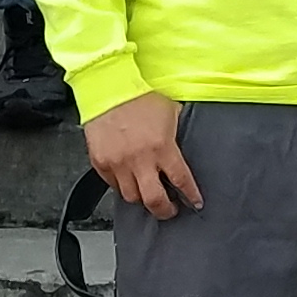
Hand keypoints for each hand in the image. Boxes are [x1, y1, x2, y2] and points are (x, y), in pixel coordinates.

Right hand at [85, 91, 202, 220]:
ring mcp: (118, 163)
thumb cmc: (139, 95)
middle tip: (171, 209)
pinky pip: (112, 186)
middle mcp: (140, 160)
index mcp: (162, 147)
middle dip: (166, 210)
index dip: (191, 196)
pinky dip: (122, 186)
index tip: (195, 203)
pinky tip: (129, 180)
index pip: (181, 181)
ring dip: (142, 198)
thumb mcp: (170, 112)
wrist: (108, 86)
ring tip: (148, 193)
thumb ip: (177, 133)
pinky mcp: (101, 162)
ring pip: (132, 197)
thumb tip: (183, 146)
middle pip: (155, 200)